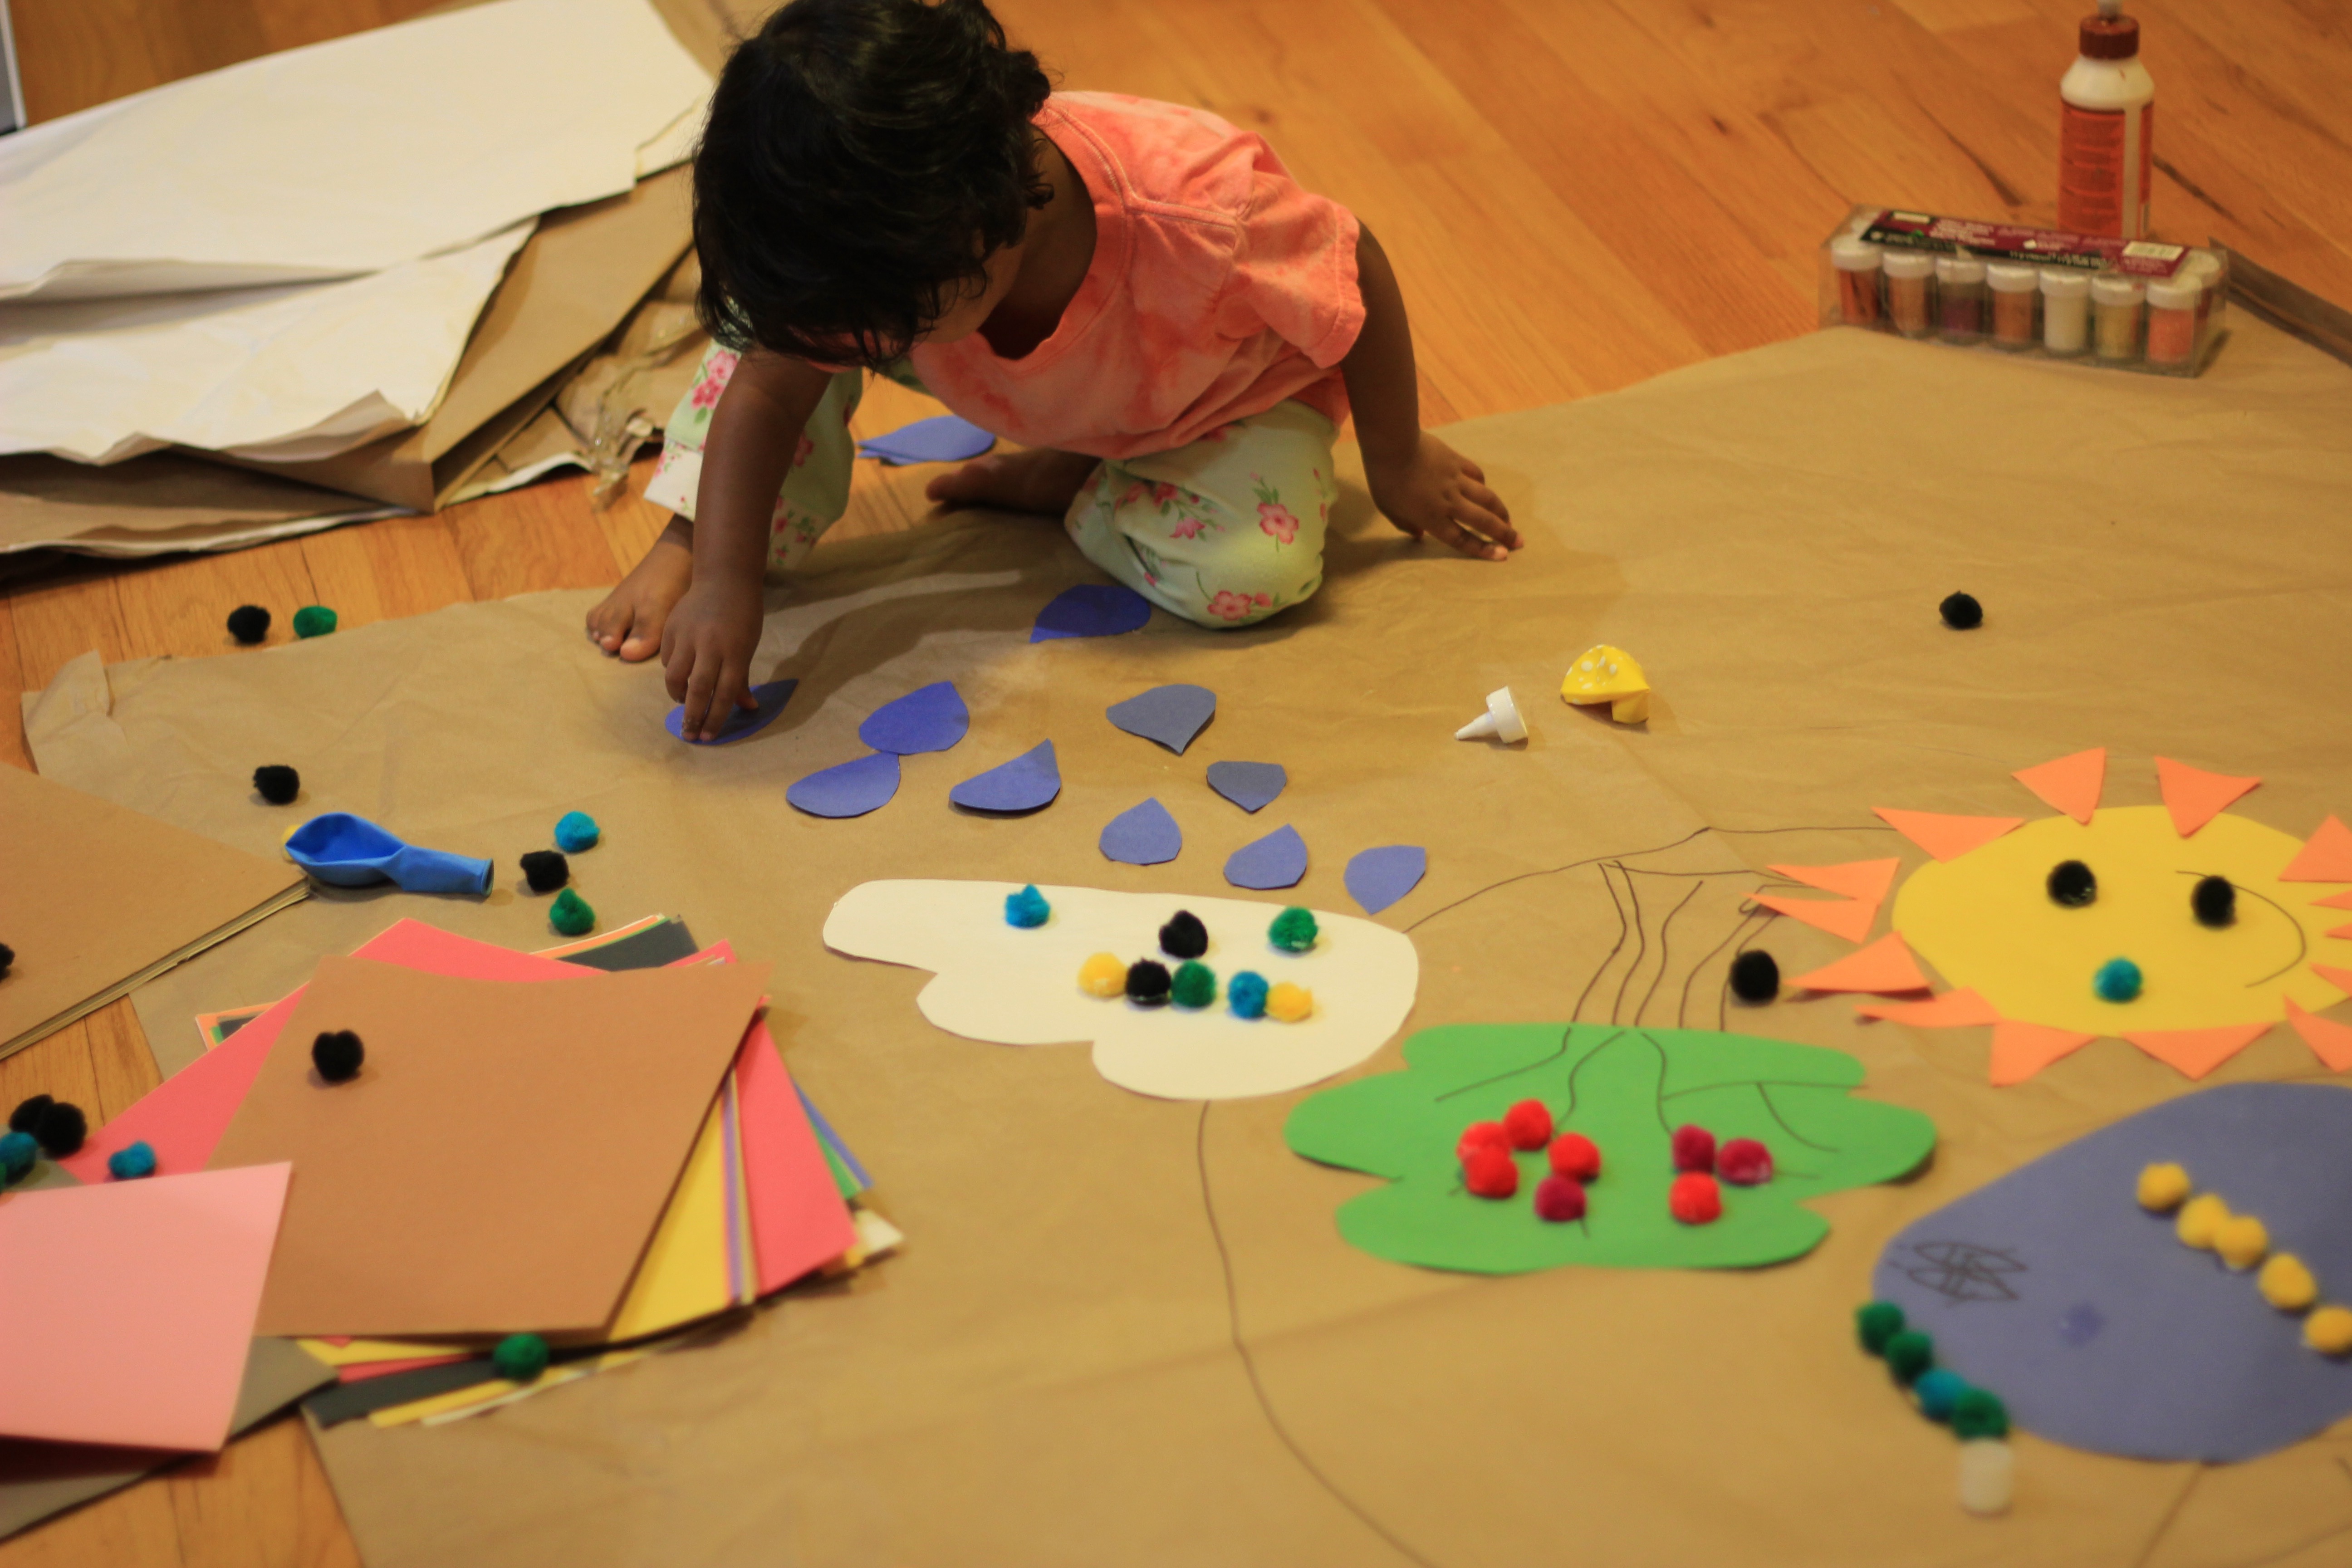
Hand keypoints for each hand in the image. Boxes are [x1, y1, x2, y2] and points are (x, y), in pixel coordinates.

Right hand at [659, 579, 763, 740]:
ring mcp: (688, 636)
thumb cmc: (743, 615)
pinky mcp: (671, 628)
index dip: (716, 718)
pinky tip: (679, 677)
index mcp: (735, 653)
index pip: (725, 694)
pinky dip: (673, 673)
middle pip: (699, 690)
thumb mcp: (748, 646)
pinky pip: (668, 659)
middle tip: (690, 735)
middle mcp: (711, 646)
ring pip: (675, 677)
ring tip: (684, 705)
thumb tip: (748, 708)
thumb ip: (742, 678)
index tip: (708, 737)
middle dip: (693, 717)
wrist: (724, 578)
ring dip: (678, 696)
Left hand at [1365, 432, 1519, 560]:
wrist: (1393, 445)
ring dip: (1501, 511)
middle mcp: (1449, 502)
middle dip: (1503, 533)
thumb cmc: (1385, 480)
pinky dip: (1482, 485)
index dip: (1483, 550)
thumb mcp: (1389, 510)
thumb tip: (1419, 534)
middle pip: (1483, 521)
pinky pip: (1476, 475)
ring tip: (1509, 520)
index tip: (1501, 556)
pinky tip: (1484, 489)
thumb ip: (1405, 525)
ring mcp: (1456, 481)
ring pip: (1486, 498)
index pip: (1462, 539)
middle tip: (1518, 542)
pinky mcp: (1457, 462)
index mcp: (1432, 518)